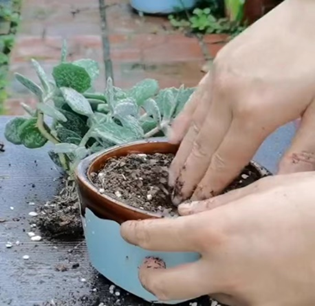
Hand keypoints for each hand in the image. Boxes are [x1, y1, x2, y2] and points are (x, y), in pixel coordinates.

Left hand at [121, 172, 314, 305]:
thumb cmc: (307, 204)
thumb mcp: (259, 192)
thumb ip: (217, 205)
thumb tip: (187, 214)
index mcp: (216, 232)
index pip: (157, 236)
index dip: (135, 233)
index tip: (127, 231)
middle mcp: (224, 269)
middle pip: (166, 286)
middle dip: (149, 275)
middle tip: (149, 265)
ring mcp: (245, 296)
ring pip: (205, 291)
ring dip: (200, 276)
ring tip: (218, 257)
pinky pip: (236, 299)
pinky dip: (231, 285)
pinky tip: (249, 268)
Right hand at [168, 0, 314, 203]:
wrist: (311, 13)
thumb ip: (303, 148)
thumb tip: (285, 180)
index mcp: (255, 113)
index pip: (225, 159)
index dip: (210, 183)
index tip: (195, 201)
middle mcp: (228, 100)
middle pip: (204, 147)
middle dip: (189, 175)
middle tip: (176, 195)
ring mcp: (217, 82)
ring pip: (194, 127)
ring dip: (182, 154)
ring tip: (171, 175)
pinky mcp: (215, 69)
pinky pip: (193, 102)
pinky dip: (182, 123)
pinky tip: (171, 138)